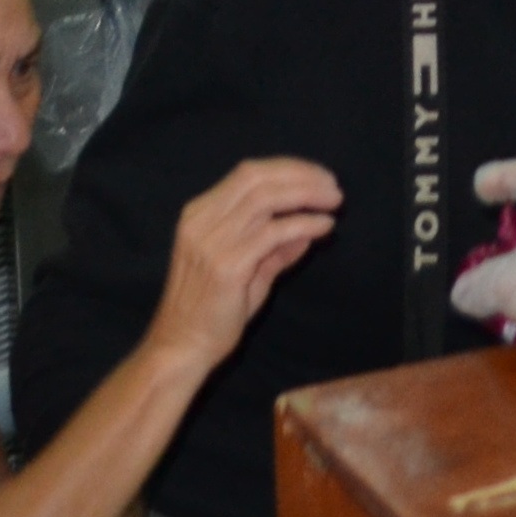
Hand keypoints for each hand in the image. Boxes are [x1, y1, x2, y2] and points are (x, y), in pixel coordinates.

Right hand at [141, 155, 340, 376]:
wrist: (181, 347)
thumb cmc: (211, 311)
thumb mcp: (246, 271)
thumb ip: (275, 248)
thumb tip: (309, 229)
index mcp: (199, 214)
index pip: (247, 173)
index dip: (288, 169)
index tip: (320, 176)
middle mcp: (201, 221)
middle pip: (257, 179)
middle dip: (301, 175)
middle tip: (333, 186)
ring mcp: (211, 242)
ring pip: (265, 199)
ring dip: (306, 194)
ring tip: (334, 201)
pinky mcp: (227, 265)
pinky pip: (272, 233)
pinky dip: (302, 224)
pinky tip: (323, 227)